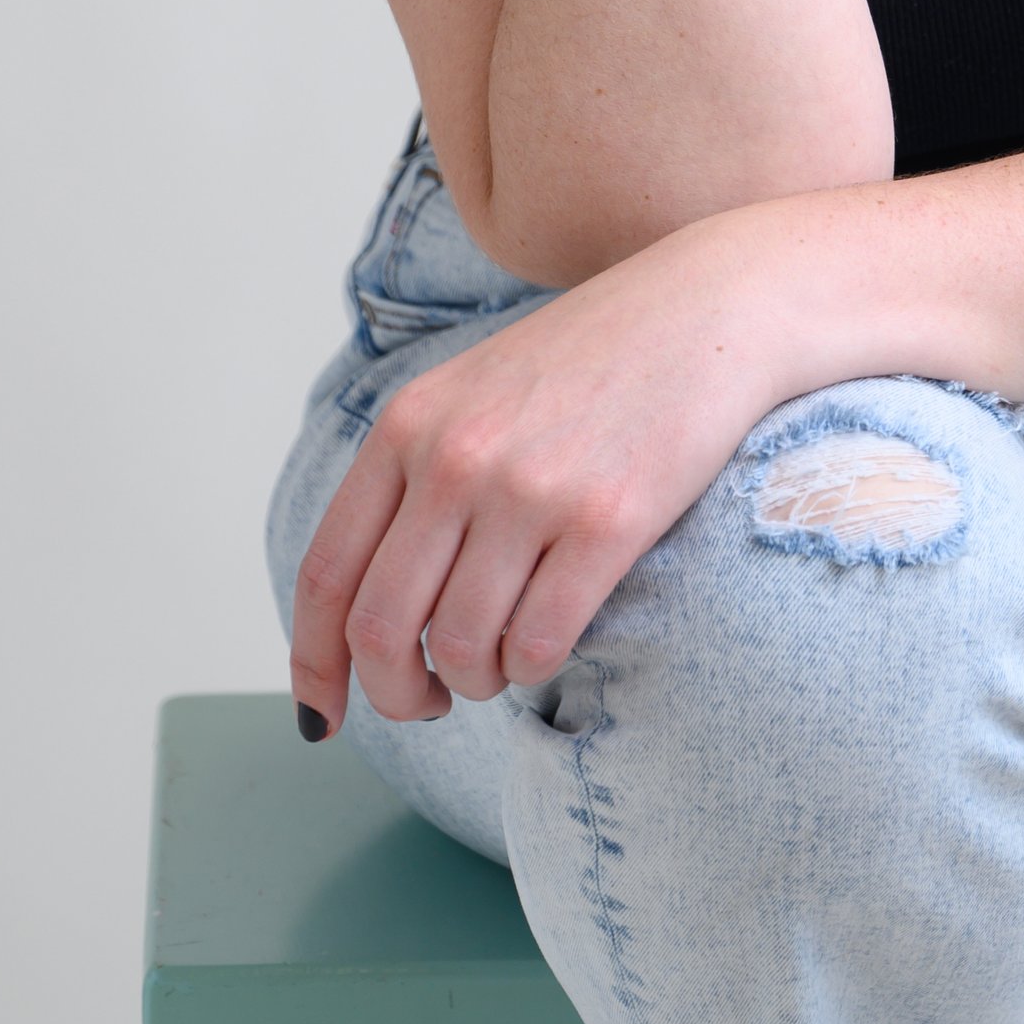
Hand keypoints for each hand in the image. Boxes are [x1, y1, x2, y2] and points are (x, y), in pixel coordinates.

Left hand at [289, 224, 799, 726]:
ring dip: (474, 682)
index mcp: (408, 425)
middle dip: (395, 694)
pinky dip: (532, 668)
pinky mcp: (606, 520)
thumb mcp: (474, 391)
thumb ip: (417, 474)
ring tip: (499, 665)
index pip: (327, 572)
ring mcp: (528, 489)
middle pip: (380, 629)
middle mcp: (454, 457)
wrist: (711, 308)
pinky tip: (546, 646)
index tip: (322, 714)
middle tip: (428, 703)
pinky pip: (538, 643)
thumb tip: (374, 606)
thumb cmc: (593, 359)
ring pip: (459, 648)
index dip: (313, 662)